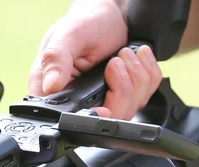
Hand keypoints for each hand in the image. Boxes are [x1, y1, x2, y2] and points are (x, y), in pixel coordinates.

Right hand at [28, 0, 161, 119]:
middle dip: (122, 89)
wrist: (110, 15)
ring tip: (124, 54)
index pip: (69, 119)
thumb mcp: (67, 35)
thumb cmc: (86, 22)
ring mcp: (103, 101)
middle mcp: (77, 101)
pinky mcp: (124, 97)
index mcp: (53, 90)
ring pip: (130, 109)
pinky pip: (145, 96)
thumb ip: (56, 59)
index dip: (91, 117)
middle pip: (107, 118)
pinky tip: (136, 59)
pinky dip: (147, 74)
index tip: (105, 106)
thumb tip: (50, 85)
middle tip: (115, 62)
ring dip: (136, 77)